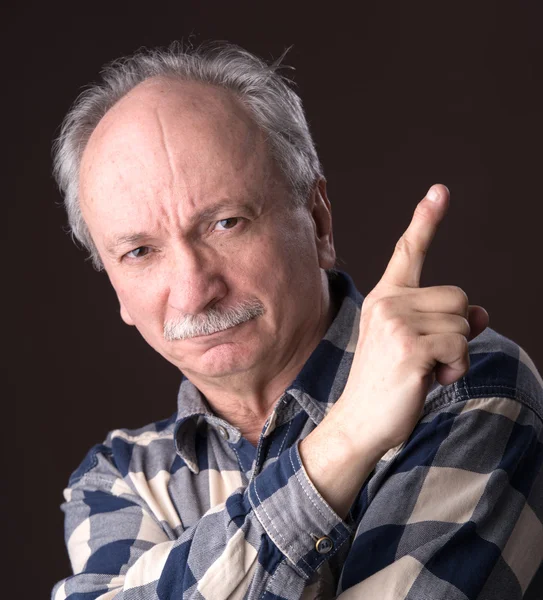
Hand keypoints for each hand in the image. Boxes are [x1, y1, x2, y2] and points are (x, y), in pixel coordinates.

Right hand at [331, 184, 488, 453]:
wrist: (360, 421)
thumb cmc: (389, 382)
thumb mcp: (417, 345)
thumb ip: (445, 322)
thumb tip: (482, 312)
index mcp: (384, 298)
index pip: (408, 253)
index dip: (425, 221)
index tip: (440, 191)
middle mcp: (387, 303)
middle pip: (458, 296)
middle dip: (455, 329)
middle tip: (427, 357)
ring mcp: (396, 323)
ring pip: (463, 322)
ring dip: (457, 352)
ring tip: (426, 370)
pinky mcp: (410, 347)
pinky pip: (460, 344)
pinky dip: (456, 366)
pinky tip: (431, 379)